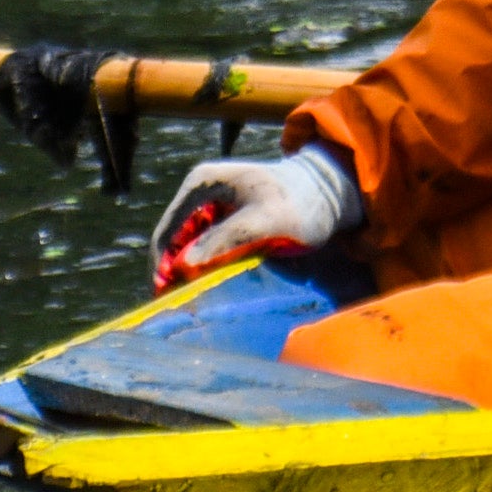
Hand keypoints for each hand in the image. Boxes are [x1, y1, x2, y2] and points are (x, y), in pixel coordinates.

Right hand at [148, 147, 359, 289]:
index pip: (167, 232)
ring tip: (197, 302)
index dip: (163, 268)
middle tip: (182, 307)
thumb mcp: (265, 221)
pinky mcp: (227, 220)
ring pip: (189, 247)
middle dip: (175, 274)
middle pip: (174, 242)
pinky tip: (214, 288)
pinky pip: (207, 248)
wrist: (328, 192)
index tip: (169, 299)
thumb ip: (225, 240)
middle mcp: (201, 192)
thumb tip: (184, 266)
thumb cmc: (300, 201)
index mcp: (202, 184)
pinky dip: (207, 269)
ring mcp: (213, 206)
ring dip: (190, 274)